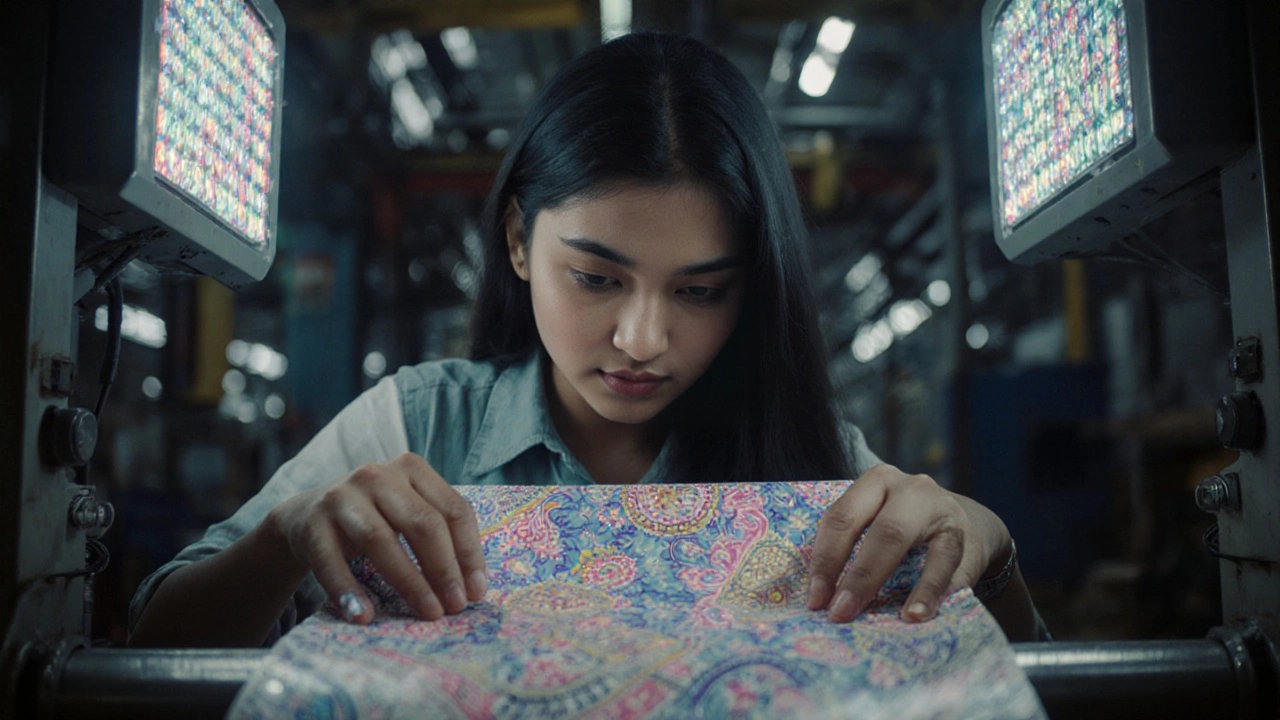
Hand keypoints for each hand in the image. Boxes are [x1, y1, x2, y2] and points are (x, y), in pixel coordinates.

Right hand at [263, 452, 486, 623]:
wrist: (304, 516)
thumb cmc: (373, 518)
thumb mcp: (406, 512)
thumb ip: (439, 535)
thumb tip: (473, 586)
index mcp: (412, 468)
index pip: (454, 511)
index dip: (469, 553)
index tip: (477, 592)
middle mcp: (378, 475)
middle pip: (423, 523)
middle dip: (444, 569)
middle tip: (455, 607)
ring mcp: (342, 496)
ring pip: (382, 540)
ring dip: (409, 582)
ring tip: (427, 613)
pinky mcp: (312, 523)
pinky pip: (332, 561)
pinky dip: (348, 591)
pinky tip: (364, 616)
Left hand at [806, 464, 1011, 622]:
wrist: (966, 523)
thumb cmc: (904, 525)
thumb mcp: (877, 518)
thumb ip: (852, 545)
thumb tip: (822, 599)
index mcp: (876, 483)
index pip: (842, 518)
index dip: (826, 561)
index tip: (815, 601)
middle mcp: (911, 490)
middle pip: (884, 532)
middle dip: (860, 577)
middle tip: (841, 613)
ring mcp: (944, 512)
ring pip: (925, 549)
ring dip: (914, 589)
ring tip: (901, 619)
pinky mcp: (968, 538)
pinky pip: (952, 568)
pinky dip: (936, 593)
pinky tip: (921, 615)